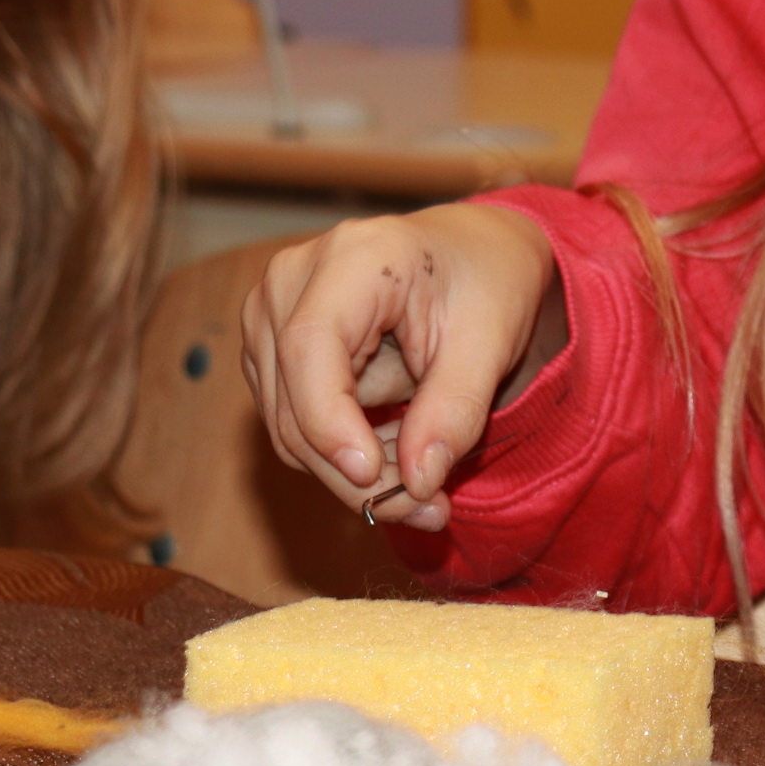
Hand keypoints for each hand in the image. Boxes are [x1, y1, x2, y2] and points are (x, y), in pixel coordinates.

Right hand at [239, 203, 568, 531]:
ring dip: (356, 470)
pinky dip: (346, 451)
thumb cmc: (487, 282)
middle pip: (293, 403)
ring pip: (289, 428)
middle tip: (431, 510)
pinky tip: (402, 447)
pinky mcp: (272, 350)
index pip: (310, 346)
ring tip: (428, 479)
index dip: (331, 421)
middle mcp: (292, 280)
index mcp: (353, 255)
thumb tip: (418, 482)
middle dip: (359, 471)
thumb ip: (456, 408)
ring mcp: (271, 315)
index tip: (374, 477)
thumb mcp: (493, 339)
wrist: (473, 255)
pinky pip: (294, 424)